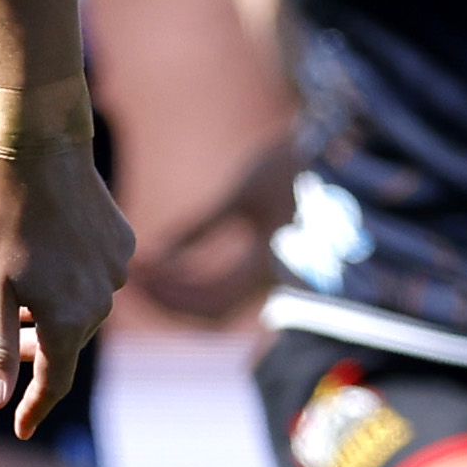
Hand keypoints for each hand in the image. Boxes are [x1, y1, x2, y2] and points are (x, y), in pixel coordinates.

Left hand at [0, 127, 134, 434]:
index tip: (21, 427)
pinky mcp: (122, 244)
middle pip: (68, 345)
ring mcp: (117, 271)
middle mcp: (102, 301)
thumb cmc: (4, 219)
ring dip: (52, 315)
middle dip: (35, 354)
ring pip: (83, 311)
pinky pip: (96, 278)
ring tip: (19, 298)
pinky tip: (48, 259)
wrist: (41, 149)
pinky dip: (71, 283)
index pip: (54, 381)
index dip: (35, 407)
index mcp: (67, 319)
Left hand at [125, 134, 293, 327]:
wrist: (332, 155)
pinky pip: (223, 286)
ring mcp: (269, 274)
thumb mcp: (239, 193)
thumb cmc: (288, 167)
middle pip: (211, 311)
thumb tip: (159, 251)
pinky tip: (165, 260)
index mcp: (270, 266)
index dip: (172, 292)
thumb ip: (201, 226)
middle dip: (169, 298)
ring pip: (216, 303)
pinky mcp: (263, 262)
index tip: (142, 268)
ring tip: (145, 269)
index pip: (212, 299)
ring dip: (178, 292)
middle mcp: (272, 280)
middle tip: (134, 275)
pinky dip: (192, 280)